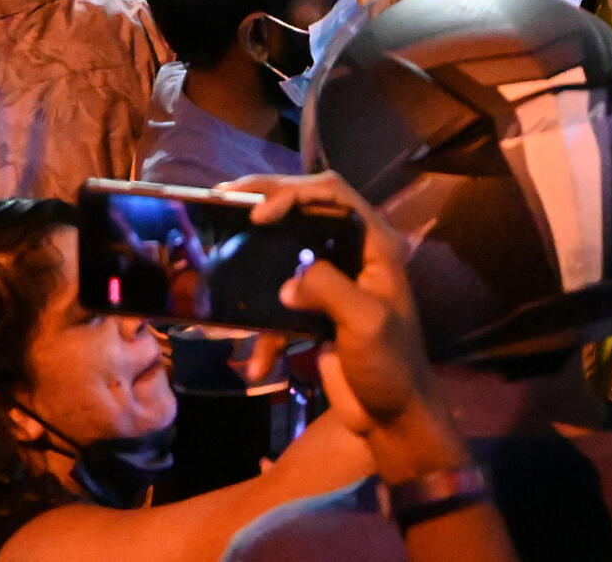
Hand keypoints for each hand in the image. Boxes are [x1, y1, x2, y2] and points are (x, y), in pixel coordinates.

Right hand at [233, 172, 463, 482]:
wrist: (393, 419)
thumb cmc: (391, 366)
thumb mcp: (365, 322)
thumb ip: (329, 289)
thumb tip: (288, 284)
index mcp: (374, 245)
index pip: (333, 195)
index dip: (293, 192)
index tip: (260, 214)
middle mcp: (354, 254)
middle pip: (304, 212)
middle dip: (265, 205)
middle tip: (224, 198)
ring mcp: (334, 282)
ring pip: (285, 257)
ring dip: (254, 274)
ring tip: (218, 265)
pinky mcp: (317, 312)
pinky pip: (280, 308)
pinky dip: (265, 334)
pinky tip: (258, 365)